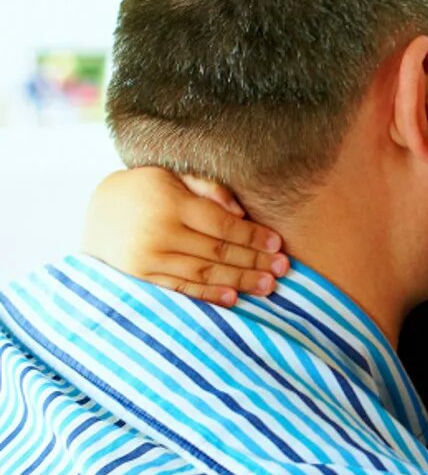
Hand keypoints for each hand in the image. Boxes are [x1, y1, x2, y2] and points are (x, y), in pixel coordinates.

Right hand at [82, 167, 288, 305]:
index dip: (253, 236)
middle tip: (283, 269)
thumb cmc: (146, 190)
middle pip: (218, 251)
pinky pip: (181, 288)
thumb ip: (207, 187)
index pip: (222, 224)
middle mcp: (159, 231)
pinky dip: (208, 294)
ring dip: (240, 281)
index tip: (278, 244)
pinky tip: (233, 298)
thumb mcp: (172, 176)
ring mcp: (148, 258)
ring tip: (268, 286)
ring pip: (204, 272)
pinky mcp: (140, 277)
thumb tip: (239, 212)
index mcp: (171, 202)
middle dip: (255, 261)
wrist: (98, 211)